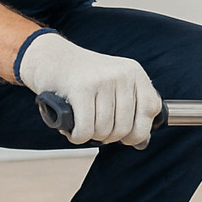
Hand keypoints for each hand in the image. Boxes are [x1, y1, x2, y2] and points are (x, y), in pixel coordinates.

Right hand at [17, 32, 161, 147]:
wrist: (51, 58)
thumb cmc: (84, 79)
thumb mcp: (114, 85)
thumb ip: (131, 109)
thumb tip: (142, 143)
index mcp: (134, 73)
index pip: (150, 110)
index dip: (138, 131)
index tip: (124, 134)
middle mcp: (122, 74)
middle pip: (125, 127)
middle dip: (109, 137)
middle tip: (95, 128)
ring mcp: (101, 80)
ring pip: (104, 131)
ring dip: (91, 136)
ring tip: (82, 124)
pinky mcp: (80, 89)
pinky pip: (86, 130)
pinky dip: (78, 137)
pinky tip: (73, 130)